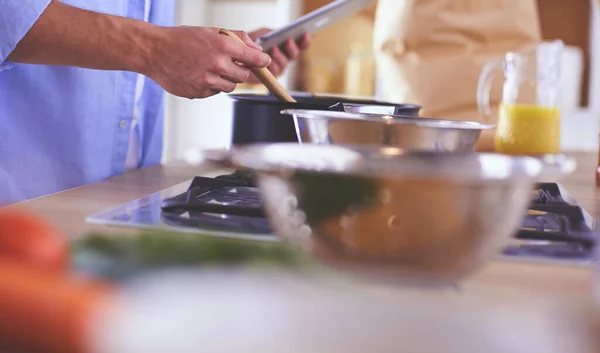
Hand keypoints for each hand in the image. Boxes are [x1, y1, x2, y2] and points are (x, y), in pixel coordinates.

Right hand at [144, 27, 271, 98]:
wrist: (154, 51)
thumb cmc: (182, 39)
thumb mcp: (211, 31)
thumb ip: (238, 38)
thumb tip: (257, 49)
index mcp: (222, 45)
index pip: (254, 58)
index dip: (262, 61)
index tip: (265, 62)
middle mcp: (217, 64)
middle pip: (244, 76)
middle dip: (240, 70)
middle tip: (228, 63)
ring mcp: (208, 80)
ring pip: (230, 87)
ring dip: (226, 79)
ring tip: (210, 68)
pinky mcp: (199, 92)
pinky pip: (215, 92)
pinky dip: (212, 85)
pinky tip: (199, 74)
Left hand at [246, 28, 310, 82]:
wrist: (240, 55)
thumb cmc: (252, 43)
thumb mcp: (262, 34)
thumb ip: (271, 32)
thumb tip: (276, 34)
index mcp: (287, 46)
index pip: (301, 44)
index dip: (305, 40)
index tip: (306, 34)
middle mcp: (285, 57)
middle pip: (294, 54)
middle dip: (291, 48)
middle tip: (288, 41)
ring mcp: (279, 67)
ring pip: (284, 63)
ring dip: (279, 56)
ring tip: (273, 49)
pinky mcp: (271, 76)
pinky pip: (275, 71)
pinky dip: (271, 65)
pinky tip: (268, 61)